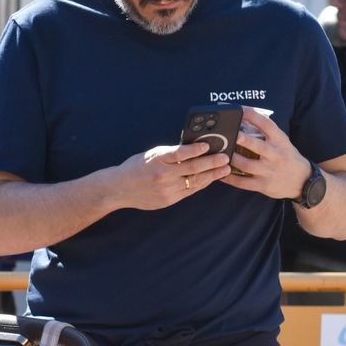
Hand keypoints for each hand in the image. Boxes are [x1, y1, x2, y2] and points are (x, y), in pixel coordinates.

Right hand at [112, 141, 228, 209]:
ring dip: (212, 175)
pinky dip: (202, 183)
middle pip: (192, 168)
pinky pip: (190, 190)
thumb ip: (171, 154)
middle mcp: (162, 174)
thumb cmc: (137, 167)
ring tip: (225, 169)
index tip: (208, 145)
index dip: (195, 150)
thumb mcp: (152, 155)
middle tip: (226, 158)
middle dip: (212, 163)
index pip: (180, 153)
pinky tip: (211, 178)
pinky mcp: (169, 199)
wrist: (119, 189)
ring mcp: (166, 189)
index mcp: (157, 159)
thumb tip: (196, 149)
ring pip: (195, 181)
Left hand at [219, 106, 309, 199]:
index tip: (240, 109)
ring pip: (247, 165)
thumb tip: (246, 120)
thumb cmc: (289, 158)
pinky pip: (243, 182)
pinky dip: (230, 179)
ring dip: (232, 159)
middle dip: (243, 140)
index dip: (253, 115)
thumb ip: (268, 133)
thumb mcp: (284, 143)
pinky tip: (221, 173)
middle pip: (258, 146)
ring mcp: (269, 171)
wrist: (304, 182)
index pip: (267, 124)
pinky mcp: (264, 185)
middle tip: (231, 134)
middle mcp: (275, 155)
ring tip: (220, 154)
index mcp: (280, 141)